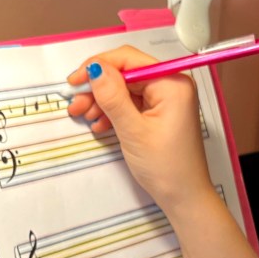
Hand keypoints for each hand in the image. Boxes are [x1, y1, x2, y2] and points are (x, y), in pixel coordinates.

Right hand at [66, 46, 218, 218]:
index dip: (98, 66)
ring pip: (126, 90)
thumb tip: (94, 69)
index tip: (74, 81)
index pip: (128, 60)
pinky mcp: (160, 114)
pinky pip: (132, 104)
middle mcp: (171, 85)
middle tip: (76, 105)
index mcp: (171, 83)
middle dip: (98, 88)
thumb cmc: (165, 167)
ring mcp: (166, 100)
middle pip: (125, 74)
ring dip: (103, 101)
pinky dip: (114, 112)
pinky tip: (100, 125)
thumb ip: (113, 98)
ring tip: (85, 117)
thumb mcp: (133, 131)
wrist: (184, 197)